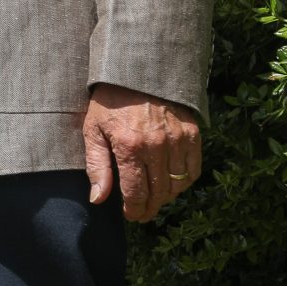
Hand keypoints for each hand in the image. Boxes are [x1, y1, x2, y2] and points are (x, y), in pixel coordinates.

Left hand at [83, 83, 201, 221]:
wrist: (137, 70)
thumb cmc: (109, 100)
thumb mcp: (93, 129)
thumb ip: (96, 166)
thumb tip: (98, 199)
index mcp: (129, 146)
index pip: (136, 193)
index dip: (134, 210)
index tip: (130, 215)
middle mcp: (157, 146)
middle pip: (159, 193)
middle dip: (150, 207)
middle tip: (142, 212)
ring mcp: (178, 140)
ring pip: (178, 185)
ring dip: (166, 196)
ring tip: (154, 196)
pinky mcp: (193, 133)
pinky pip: (193, 170)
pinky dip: (184, 181)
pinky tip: (171, 181)